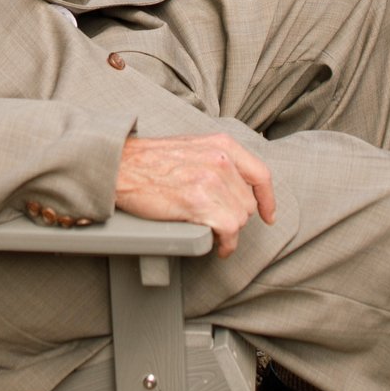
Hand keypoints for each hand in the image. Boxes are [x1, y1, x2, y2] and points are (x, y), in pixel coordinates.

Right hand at [114, 132, 275, 257]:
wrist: (121, 166)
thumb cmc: (149, 160)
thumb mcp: (191, 147)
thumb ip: (217, 159)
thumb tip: (235, 181)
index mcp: (221, 144)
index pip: (260, 174)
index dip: (267, 198)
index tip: (269, 214)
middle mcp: (221, 160)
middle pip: (248, 201)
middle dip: (236, 215)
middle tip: (219, 222)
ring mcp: (211, 181)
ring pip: (239, 218)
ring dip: (228, 230)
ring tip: (213, 232)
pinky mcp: (199, 202)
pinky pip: (228, 231)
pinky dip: (226, 244)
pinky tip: (218, 246)